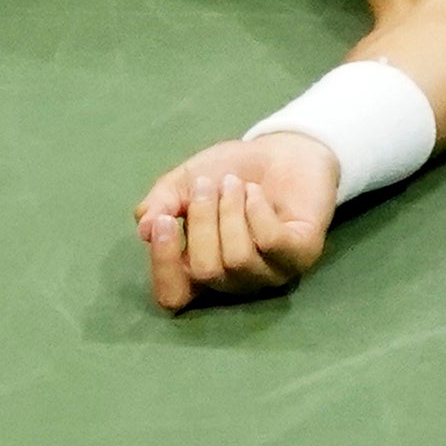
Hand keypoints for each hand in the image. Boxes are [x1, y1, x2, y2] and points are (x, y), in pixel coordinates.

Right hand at [135, 132, 341, 310]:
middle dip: (201, 219)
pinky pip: (270, 242)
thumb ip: (162, 202)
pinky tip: (256, 194)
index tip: (163, 221)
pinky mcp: (301, 255)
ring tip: (235, 184)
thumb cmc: (230, 172)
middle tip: (207, 185)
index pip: (172, 295)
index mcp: (199, 272)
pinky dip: (256, 210)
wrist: (282, 150)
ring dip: (229, 210)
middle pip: (205, 271)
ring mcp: (270, 273)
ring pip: (237, 258)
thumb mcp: (185, 181)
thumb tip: (143, 227)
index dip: (164, 264)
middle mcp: (234, 282)